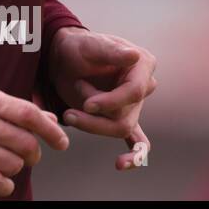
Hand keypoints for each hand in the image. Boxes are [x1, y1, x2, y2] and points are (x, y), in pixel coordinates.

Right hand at [0, 85, 69, 196]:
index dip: (51, 131)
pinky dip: (4, 185)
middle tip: (27, 154)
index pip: (28, 114)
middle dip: (32, 153)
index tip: (61, 142)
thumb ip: (13, 108)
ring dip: (15, 168)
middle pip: (25, 143)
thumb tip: (49, 119)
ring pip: (12, 164)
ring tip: (4, 162)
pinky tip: (0, 180)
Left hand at [48, 28, 156, 170]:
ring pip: (121, 128)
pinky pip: (136, 141)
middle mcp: (143, 86)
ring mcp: (134, 105)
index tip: (87, 105)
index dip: (111, 101)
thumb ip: (111, 51)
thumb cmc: (78, 47)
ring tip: (70, 116)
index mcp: (142, 64)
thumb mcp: (90, 44)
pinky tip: (121, 165)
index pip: (134, 92)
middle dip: (96, 118)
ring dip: (94, 126)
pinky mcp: (122, 117)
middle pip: (126, 116)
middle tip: (69, 114)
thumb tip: (135, 55)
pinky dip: (133, 155)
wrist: (64, 57)